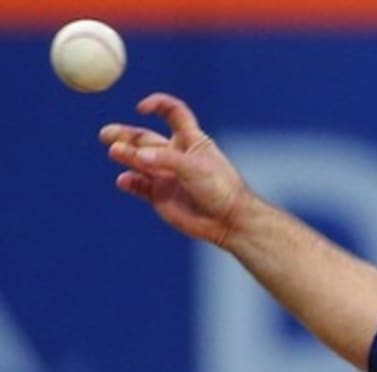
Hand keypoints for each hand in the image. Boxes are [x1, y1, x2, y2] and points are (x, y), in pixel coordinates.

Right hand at [100, 92, 249, 246]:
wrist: (228, 221)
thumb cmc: (220, 188)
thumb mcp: (194, 167)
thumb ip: (165, 159)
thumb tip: (135, 155)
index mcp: (190, 139)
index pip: (173, 113)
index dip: (158, 104)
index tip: (142, 108)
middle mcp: (175, 154)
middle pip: (145, 138)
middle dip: (125, 135)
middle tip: (107, 134)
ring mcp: (166, 175)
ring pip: (137, 160)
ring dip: (124, 155)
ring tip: (114, 152)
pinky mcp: (160, 195)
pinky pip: (138, 185)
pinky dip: (129, 181)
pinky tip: (125, 181)